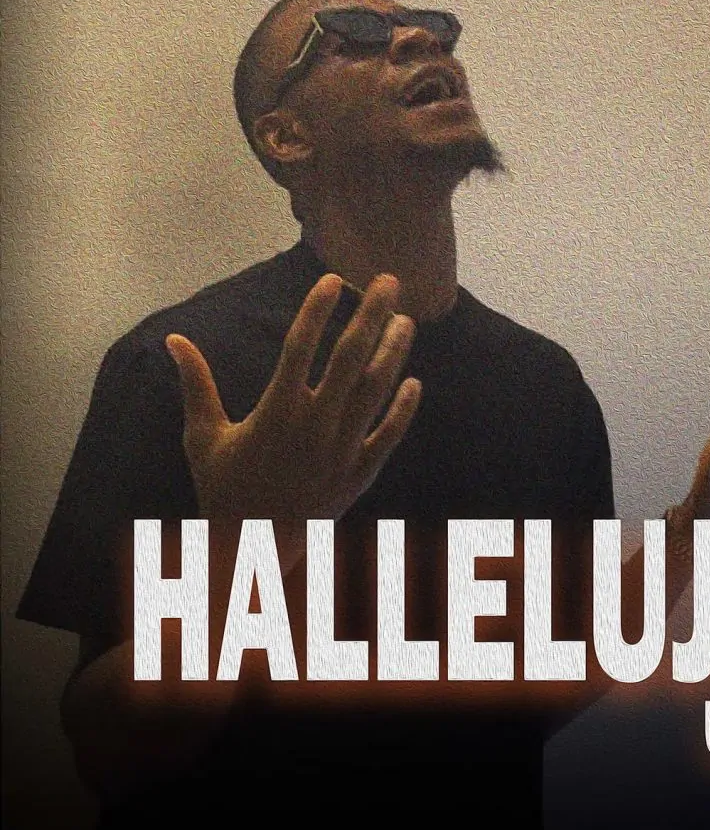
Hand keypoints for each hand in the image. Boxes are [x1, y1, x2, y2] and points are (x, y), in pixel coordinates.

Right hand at [165, 273, 421, 564]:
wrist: (251, 551)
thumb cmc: (223, 489)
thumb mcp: (203, 437)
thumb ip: (196, 384)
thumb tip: (174, 339)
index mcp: (275, 412)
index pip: (300, 347)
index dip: (317, 310)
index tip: (334, 279)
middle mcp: (313, 427)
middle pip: (349, 359)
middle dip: (371, 315)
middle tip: (389, 281)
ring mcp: (340, 451)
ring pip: (375, 392)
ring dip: (393, 353)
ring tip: (406, 321)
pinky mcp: (358, 475)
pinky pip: (388, 437)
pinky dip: (403, 411)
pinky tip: (414, 382)